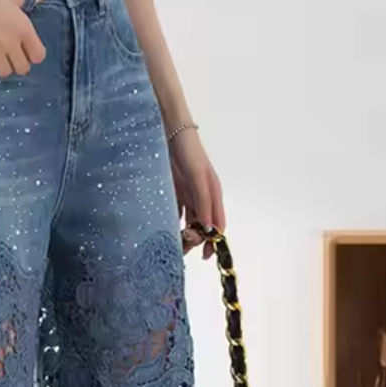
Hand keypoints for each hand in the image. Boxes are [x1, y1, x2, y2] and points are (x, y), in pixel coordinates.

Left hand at [169, 127, 225, 260]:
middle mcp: (203, 197)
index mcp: (213, 194)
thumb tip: (209, 228)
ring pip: (190, 221)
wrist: (170, 130)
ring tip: (174, 244)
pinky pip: (176, 212)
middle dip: (196, 239)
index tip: (206, 256)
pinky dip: (173, 223)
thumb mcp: (198, 177)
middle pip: (203, 225)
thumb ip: (203, 202)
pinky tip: (167, 232)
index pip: (218, 224)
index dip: (214, 241)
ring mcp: (189, 195)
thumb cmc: (188, 151)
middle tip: (182, 247)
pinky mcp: (175, 191)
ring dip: (184, 234)